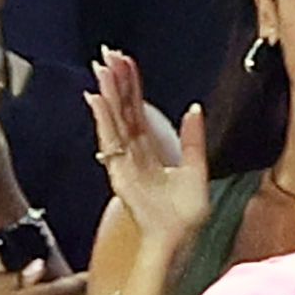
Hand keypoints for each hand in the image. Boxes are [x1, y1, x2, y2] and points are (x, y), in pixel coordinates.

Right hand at [86, 46, 207, 254]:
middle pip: (122, 112)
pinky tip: (97, 99)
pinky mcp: (119, 173)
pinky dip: (103, 119)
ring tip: (101, 68)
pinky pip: (110, 140)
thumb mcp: (197, 170)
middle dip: (115, 83)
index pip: (137, 113)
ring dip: (107, 94)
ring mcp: (124, 163)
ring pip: (114, 121)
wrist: (177, 240)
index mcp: (150, 153)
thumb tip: (194, 108)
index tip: (125, 63)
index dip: (132, 88)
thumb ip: (193, 140)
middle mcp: (133, 155)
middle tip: (107, 55)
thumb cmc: (185, 216)